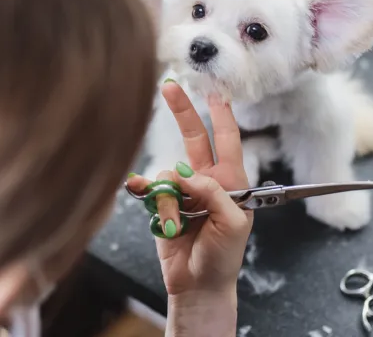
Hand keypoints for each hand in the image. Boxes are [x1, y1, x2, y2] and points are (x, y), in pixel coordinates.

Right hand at [126, 81, 251, 335]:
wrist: (197, 285)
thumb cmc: (224, 257)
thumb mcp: (232, 224)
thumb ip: (213, 193)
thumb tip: (185, 172)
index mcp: (230, 182)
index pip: (228, 140)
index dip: (223, 114)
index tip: (217, 91)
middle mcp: (205, 181)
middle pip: (194, 138)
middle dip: (183, 112)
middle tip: (170, 87)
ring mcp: (181, 191)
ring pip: (166, 174)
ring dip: (166, 195)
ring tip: (176, 224)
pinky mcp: (159, 204)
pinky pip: (148, 190)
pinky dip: (145, 194)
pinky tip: (139, 194)